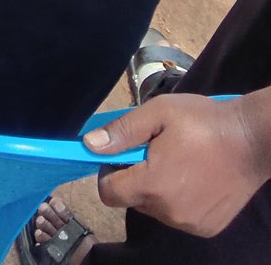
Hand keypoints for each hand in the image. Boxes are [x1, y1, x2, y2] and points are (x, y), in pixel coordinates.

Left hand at [84, 94, 270, 236]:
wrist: (252, 140)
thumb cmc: (202, 122)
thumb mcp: (158, 113)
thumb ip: (122, 132)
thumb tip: (89, 145)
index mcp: (152, 185)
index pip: (108, 193)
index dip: (109, 172)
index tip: (124, 154)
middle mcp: (168, 212)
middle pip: (132, 199)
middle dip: (135, 177)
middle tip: (156, 151)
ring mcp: (189, 223)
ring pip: (155, 208)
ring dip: (158, 189)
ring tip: (179, 161)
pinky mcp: (206, 228)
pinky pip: (178, 216)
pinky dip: (179, 199)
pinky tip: (195, 178)